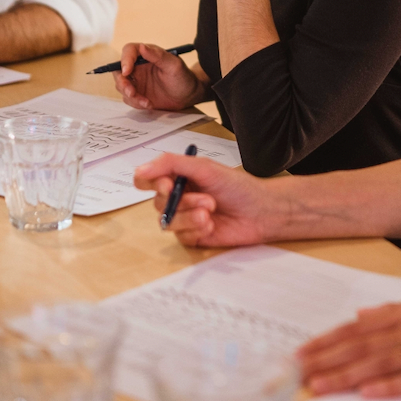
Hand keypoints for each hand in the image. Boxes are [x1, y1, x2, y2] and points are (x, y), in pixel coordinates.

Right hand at [114, 43, 206, 110]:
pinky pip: (128, 98)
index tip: (127, 72)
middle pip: (119, 70)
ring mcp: (137, 81)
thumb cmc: (184, 77)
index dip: (124, 60)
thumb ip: (158, 56)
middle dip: (122, 82)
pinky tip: (149, 104)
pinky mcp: (138, 93)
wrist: (188, 96)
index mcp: (146, 55)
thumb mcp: (174, 65)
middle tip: (131, 92)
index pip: (129, 51)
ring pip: (121, 86)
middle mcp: (138, 66)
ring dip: (130, 95)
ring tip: (146, 102)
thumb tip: (142, 47)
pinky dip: (136, 103)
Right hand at [134, 150, 280, 247]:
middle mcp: (178, 197)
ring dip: (189, 216)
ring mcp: (184, 218)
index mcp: (178, 177)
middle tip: (205, 199)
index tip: (167, 185)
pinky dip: (196, 229)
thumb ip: (172, 164)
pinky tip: (212, 224)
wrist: (260, 211)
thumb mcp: (204, 168)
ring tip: (211, 210)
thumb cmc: (236, 186)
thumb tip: (140, 169)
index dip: (150, 183)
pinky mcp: (192, 236)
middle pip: (157, 203)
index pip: (146, 180)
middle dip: (182, 202)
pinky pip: (180, 236)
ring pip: (167, 221)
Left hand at [298, 286, 400, 398]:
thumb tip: (364, 315)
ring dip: (348, 375)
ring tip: (318, 386)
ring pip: (383, 362)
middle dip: (326, 359)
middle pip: (364, 345)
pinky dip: (394, 386)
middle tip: (293, 372)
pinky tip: (370, 394)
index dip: (328, 341)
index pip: (361, 328)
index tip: (301, 352)